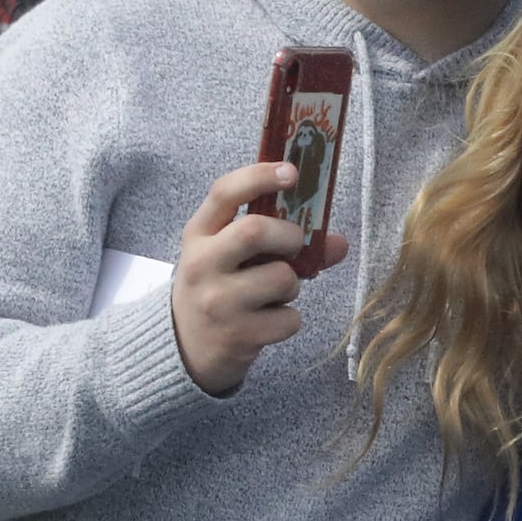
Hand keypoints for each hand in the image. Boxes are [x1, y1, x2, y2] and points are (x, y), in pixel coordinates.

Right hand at [172, 162, 348, 394]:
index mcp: (199, 234)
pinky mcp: (236, 336)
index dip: (260, 176)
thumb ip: (278, 240)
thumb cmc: (217, 287)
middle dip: (288, 236)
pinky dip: (289, 320)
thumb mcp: (230, 256)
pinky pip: (289, 318)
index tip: (292, 172)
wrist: (182, 348)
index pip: (225, 192)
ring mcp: (217, 301)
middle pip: (254, 230)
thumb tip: (340, 244)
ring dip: (292, 284)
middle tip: (293, 246)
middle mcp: (202, 263)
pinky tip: (267, 321)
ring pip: (282, 278)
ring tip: (275, 292)